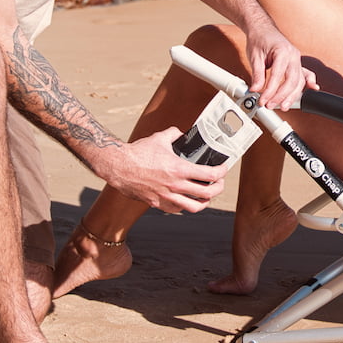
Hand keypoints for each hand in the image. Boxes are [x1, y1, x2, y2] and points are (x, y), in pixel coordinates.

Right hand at [96, 127, 230, 213]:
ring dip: (205, 202)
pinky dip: (185, 206)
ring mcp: (167, 197)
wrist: (118, 166)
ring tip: (207, 196)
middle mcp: (175, 185)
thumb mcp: (159, 138)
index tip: (223, 169)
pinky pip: (177, 209)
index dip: (221, 172)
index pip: (210, 174)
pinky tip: (186, 199)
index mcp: (179, 169)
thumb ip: (174, 134)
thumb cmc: (137, 153)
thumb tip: (181, 133)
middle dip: (218, 188)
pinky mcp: (157, 204)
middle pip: (208, 193)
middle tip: (219, 183)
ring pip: (195, 207)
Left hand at [243, 20, 313, 109]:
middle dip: (282, 96)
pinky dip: (308, 84)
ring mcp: (297, 60)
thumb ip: (257, 74)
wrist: (263, 29)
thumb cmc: (259, 39)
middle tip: (271, 105)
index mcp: (282, 51)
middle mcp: (293, 56)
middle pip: (292, 80)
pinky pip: (305, 75)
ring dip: (292, 96)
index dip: (270, 90)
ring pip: (299, 81)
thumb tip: (255, 90)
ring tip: (283, 107)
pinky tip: (312, 90)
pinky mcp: (297, 64)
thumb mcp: (255, 56)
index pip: (277, 75)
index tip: (262, 100)